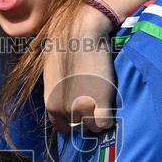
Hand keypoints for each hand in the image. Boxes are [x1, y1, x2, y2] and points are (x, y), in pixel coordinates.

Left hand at [43, 5, 117, 132]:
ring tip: (102, 102)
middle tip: (95, 103)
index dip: (74, 120)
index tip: (82, 112)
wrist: (79, 33)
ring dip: (99, 117)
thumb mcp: (53, 76)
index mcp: (51, 104)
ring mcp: (82, 108)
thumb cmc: (64, 47)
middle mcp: (65, 110)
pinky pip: (105, 123)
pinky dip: (109, 117)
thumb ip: (59, 93)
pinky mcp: (100, 102)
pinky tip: (109, 104)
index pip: (63, 128)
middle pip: (80, 128)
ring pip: (94, 127)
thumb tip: (69, 100)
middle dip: (87, 118)